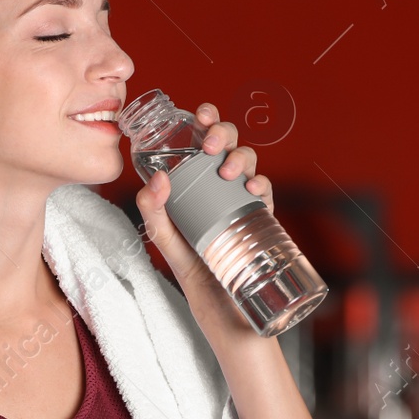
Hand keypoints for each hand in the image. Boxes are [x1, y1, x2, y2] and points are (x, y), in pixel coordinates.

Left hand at [134, 101, 273, 305]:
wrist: (219, 304)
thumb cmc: (191, 267)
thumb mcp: (164, 238)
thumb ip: (153, 210)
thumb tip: (157, 178)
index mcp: (198, 179)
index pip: (204, 139)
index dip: (207, 119)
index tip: (200, 114)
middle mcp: (222, 183)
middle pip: (229, 142)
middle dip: (222, 133)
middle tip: (209, 146)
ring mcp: (242, 197)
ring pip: (249, 160)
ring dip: (240, 156)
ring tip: (227, 172)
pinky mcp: (260, 216)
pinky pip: (266, 190)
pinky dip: (261, 182)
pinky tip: (251, 188)